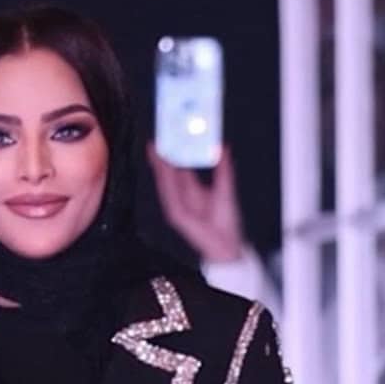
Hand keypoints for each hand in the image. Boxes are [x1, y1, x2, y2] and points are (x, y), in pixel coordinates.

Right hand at [147, 139, 247, 268]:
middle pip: (168, 173)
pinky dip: (166, 182)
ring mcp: (177, 206)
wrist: (227, 245)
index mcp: (192, 190)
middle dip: (162, 157)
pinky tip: (165, 171)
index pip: (178, 168)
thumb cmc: (227, 223)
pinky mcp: (177, 215)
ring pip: (165, 182)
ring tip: (156, 151)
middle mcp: (182, 197)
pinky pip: (169, 195)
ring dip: (160, 167)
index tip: (171, 138)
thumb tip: (223, 149)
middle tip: (158, 141)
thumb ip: (224, 169)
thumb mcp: (226, 188)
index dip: (174, 153)